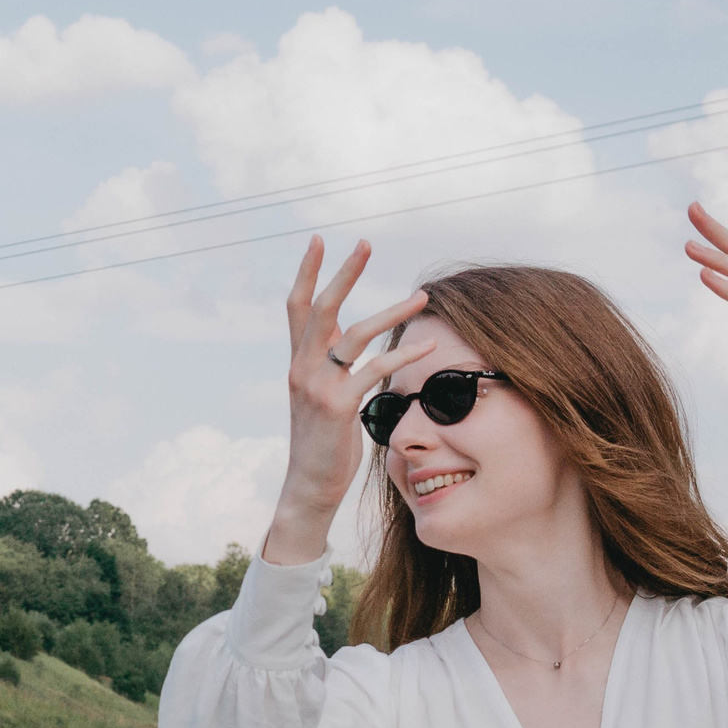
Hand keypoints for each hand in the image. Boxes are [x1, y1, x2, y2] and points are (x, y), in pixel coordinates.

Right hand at [264, 237, 432, 563]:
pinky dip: (403, 356)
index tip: (318, 241)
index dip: (307, 272)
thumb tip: (347, 342)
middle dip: (343, 272)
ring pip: (353, 334)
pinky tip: (429, 348)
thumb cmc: (324, 446)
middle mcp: (303, 368)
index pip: (298, 308)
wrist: (309, 486)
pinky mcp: (337, 406)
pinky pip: (374, 371)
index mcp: (299, 363)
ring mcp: (317, 386)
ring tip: (422, 298)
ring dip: (390, 312)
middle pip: (320, 308)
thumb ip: (332, 368)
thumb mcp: (322, 399)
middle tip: (364, 242)